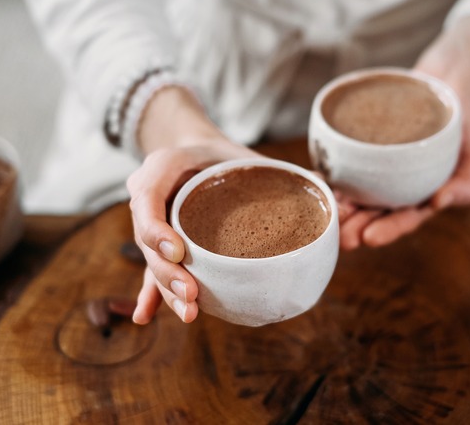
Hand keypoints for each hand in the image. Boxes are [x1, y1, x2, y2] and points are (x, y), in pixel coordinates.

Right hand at [128, 86, 259, 323]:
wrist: (198, 152)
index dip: (156, 229)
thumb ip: (270, 169)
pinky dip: (151, 295)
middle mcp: (151, 197)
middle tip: (191, 293)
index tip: (178, 252)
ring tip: (189, 312)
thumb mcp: (240, 151)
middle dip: (168, 272)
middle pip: (147, 240)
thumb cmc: (222, 153)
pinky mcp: (160, 245)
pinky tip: (146, 317)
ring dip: (167, 291)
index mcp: (163, 167)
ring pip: (153, 261)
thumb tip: (323, 188)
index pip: (147, 198)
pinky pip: (154, 271)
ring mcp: (153, 224)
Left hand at [339, 16, 469, 249]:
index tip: (370, 238)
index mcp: (423, 197)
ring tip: (325, 214)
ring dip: (339, 205)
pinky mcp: (363, 146)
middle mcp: (397, 187)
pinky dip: (330, 172)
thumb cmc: (469, 122)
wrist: (451, 80)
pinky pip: (344, 162)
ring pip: (355, 191)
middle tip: (341, 238)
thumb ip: (466, 184)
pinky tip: (317, 178)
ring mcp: (378, 167)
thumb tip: (439, 203)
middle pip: (374, 212)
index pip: (405, 219)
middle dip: (356, 227)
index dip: (388, 230)